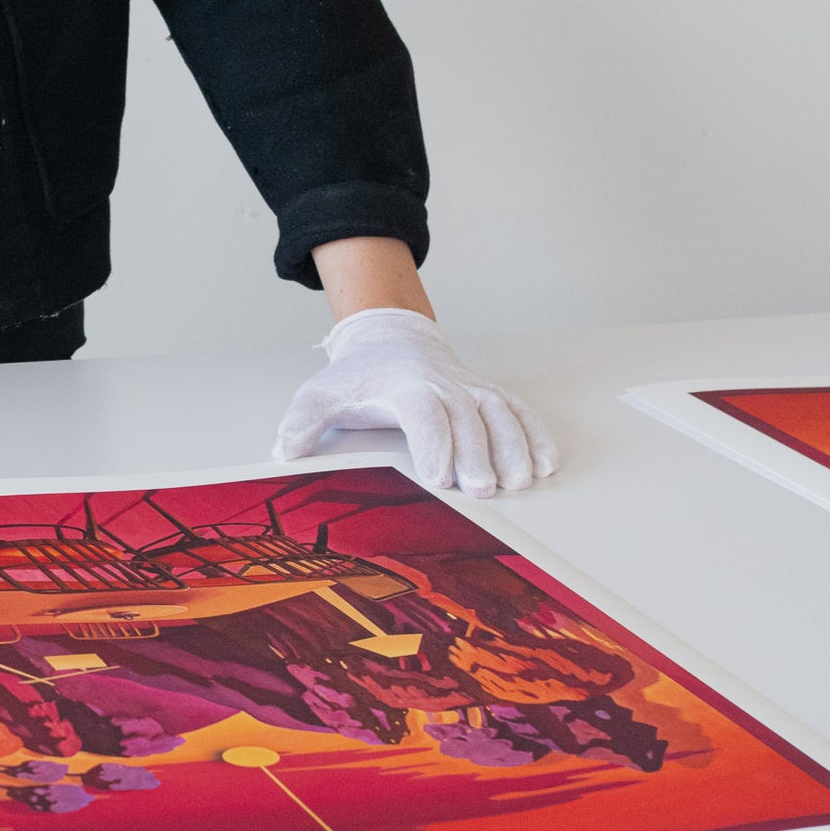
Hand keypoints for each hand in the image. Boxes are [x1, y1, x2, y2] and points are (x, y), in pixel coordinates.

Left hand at [272, 307, 557, 496]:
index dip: (434, 442)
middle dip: (477, 453)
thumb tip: (283, 450)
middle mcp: (443, 383)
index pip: (423, 410)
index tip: (438, 478)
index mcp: (403, 384)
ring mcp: (470, 387)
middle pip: (467, 416)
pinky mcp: (488, 394)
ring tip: (520, 481)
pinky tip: (546, 464)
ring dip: (513, 446)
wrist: (389, 339)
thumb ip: (302, 421)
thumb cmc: (357, 378)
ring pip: (499, 411)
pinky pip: (518, 409)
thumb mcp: (321, 393)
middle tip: (483, 490)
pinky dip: (535, 434)